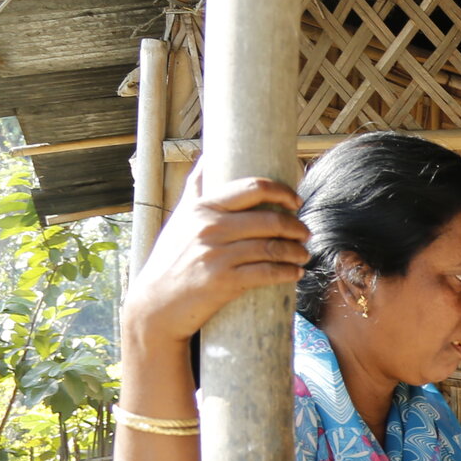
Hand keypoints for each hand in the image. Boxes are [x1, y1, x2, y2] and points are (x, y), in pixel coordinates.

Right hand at [122, 166, 309, 351]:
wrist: (155, 305)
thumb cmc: (170, 259)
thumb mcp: (179, 219)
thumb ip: (195, 188)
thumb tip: (206, 156)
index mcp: (201, 208)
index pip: (252, 188)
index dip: (281, 191)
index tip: (295, 201)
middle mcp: (209, 228)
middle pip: (270, 219)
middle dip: (296, 226)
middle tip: (305, 233)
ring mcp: (216, 255)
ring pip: (273, 247)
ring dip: (296, 251)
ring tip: (303, 254)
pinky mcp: (224, 281)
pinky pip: (267, 273)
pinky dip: (288, 272)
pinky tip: (295, 273)